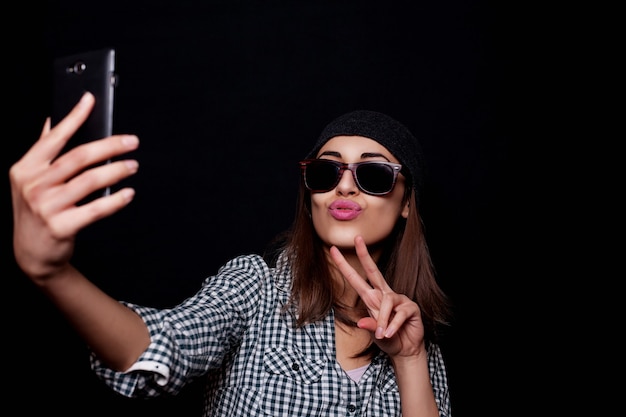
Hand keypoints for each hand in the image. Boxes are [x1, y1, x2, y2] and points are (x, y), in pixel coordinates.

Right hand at [9, 92, 139, 280]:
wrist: (32, 253)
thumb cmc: (36, 211)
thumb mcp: (30, 180)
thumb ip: (43, 151)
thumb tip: (53, 119)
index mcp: (26, 169)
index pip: (54, 138)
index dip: (74, 117)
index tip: (90, 99)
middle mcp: (34, 185)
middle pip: (78, 157)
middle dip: (109, 146)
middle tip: (132, 141)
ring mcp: (46, 206)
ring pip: (90, 181)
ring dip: (116, 171)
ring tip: (133, 166)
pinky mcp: (61, 226)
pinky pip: (96, 209)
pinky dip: (116, 200)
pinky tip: (128, 193)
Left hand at [329, 235, 425, 358]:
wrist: (406, 349)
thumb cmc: (387, 339)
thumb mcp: (373, 334)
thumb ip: (368, 327)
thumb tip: (360, 322)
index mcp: (372, 299)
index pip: (356, 279)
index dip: (345, 266)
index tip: (334, 251)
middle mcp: (384, 295)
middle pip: (373, 271)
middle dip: (365, 255)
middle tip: (357, 239)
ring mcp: (398, 299)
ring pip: (386, 301)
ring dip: (382, 320)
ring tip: (382, 334)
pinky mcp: (410, 307)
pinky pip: (399, 314)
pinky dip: (392, 326)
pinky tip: (389, 334)